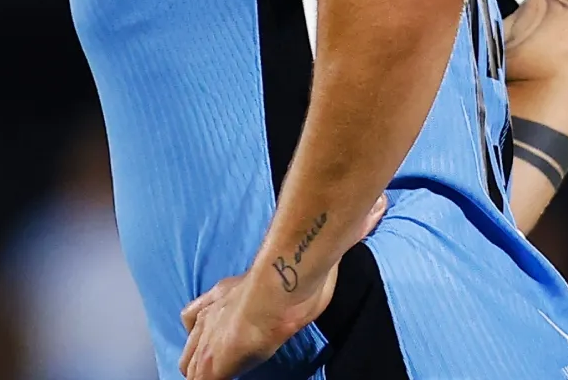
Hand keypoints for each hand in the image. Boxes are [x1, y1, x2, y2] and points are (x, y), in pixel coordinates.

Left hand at [177, 194, 387, 379]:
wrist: (283, 278)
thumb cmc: (298, 265)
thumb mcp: (315, 245)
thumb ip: (346, 229)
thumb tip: (380, 205)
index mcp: (228, 292)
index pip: (196, 311)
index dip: (201, 322)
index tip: (209, 327)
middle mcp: (213, 314)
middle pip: (188, 339)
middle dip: (198, 350)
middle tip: (216, 359)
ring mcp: (211, 340)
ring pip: (190, 364)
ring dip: (203, 370)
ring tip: (219, 373)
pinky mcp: (217, 362)